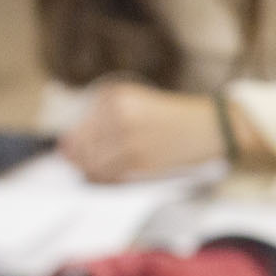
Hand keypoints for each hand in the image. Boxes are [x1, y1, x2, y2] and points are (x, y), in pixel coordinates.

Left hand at [58, 81, 223, 182]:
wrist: (212, 127)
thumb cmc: (175, 118)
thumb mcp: (137, 104)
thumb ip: (100, 121)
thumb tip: (63, 148)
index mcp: (115, 96)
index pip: (78, 128)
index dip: (78, 145)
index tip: (93, 150)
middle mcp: (118, 113)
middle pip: (80, 147)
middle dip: (83, 160)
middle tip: (104, 162)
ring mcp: (127, 137)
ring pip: (90, 163)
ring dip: (95, 171)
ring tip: (114, 168)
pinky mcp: (138, 159)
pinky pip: (106, 176)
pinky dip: (107, 179)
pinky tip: (119, 174)